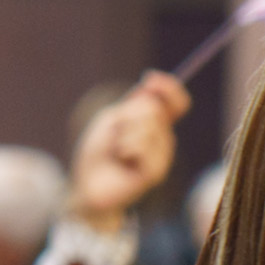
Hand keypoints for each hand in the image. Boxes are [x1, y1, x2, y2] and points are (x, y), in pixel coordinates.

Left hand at [67, 71, 187, 226]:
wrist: (88, 185)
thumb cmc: (98, 153)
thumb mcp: (112, 120)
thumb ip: (133, 106)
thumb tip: (151, 87)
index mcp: (155, 124)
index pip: (176, 103)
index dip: (169, 88)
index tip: (150, 78)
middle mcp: (163, 138)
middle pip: (156, 110)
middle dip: (129, 117)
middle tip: (116, 134)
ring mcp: (162, 156)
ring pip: (149, 128)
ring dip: (124, 136)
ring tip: (117, 152)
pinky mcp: (156, 172)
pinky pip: (143, 148)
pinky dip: (125, 150)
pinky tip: (121, 161)